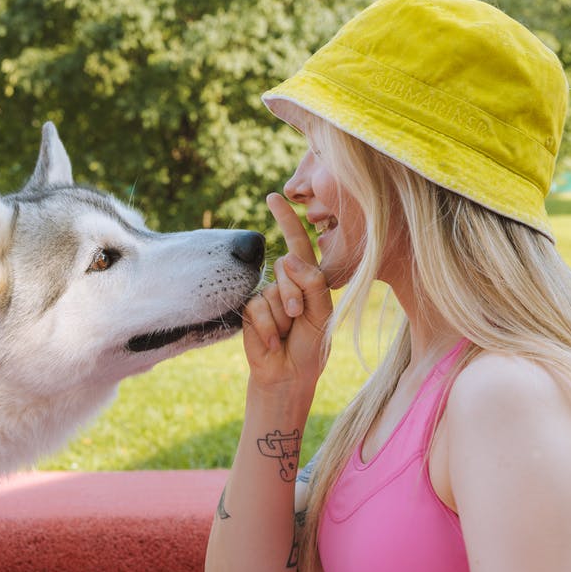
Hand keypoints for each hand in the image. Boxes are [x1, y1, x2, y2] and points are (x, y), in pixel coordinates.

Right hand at [242, 193, 333, 394]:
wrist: (287, 374)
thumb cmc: (310, 346)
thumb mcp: (322, 315)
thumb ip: (312, 284)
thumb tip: (286, 258)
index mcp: (308, 279)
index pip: (298, 243)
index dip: (286, 219)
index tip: (274, 197)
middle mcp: (285, 282)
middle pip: (288, 269)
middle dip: (295, 296)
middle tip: (298, 320)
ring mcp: (265, 295)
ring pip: (273, 291)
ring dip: (281, 317)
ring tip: (285, 334)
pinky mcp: (248, 309)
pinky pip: (257, 307)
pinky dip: (267, 327)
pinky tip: (272, 342)